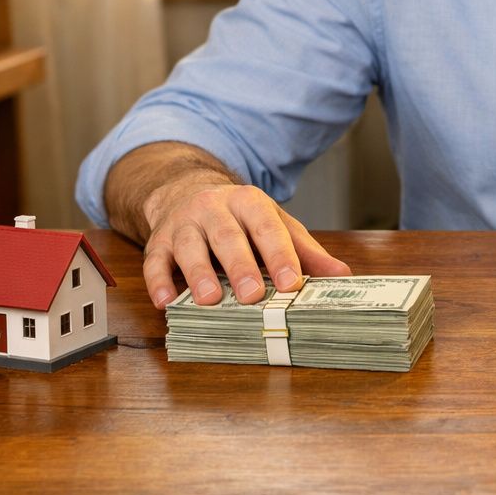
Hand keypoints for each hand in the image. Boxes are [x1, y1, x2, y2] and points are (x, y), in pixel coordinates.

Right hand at [140, 177, 351, 309]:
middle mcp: (214, 208)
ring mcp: (184, 224)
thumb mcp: (275, 225)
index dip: (280, 256)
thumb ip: (304, 251)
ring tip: (210, 300)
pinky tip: (166, 302)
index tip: (293, 284)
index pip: (267, 228)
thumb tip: (341, 275)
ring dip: (199, 274)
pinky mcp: (158, 241)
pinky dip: (158, 282)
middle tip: (253, 295)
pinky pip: (155, 261)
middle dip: (241, 266)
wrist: (187, 192)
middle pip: (228, 236)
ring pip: (190, 247)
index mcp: (250, 202)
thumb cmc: (241, 219)